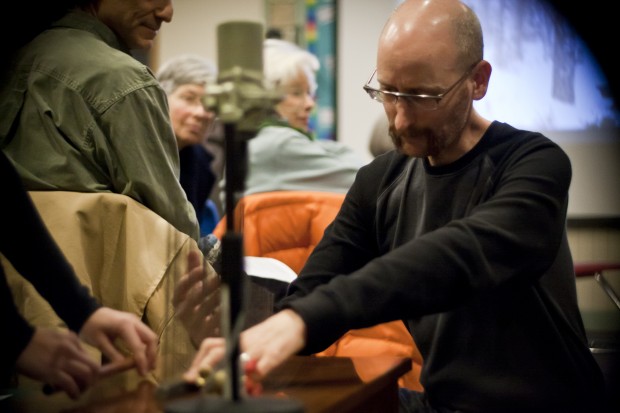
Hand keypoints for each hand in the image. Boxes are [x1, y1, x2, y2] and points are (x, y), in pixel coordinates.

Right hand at [16, 327, 99, 398]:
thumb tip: (73, 358)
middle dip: (93, 379)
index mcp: (73, 340)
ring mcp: (63, 361)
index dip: (88, 368)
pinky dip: (74, 392)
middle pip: (94, 366)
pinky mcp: (52, 372)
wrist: (16, 341)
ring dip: (85, 386)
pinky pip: (70, 384)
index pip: (89, 357)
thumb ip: (67, 344)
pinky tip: (73, 396)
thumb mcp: (56, 336)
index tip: (83, 376)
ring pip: (86, 375)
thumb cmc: (32, 340)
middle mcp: (72, 350)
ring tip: (79, 391)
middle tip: (86, 386)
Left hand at [79, 307, 157, 375]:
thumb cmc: (90, 327)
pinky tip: (143, 356)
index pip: (138, 346)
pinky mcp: (134, 322)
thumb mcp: (99, 342)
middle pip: (151, 338)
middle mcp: (134, 321)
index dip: (142, 361)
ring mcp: (135, 320)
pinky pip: (145, 334)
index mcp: (125, 326)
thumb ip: (113, 354)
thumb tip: (124, 367)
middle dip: (152, 355)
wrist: (86, 312)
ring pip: (150, 336)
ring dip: (151, 351)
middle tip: (149, 370)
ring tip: (148, 365)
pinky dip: (147, 346)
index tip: (143, 374)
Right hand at [173, 249, 220, 346]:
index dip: (189, 279)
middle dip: (206, 288)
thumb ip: (192, 270)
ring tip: (227, 289)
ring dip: (216, 300)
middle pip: (193, 301)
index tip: (201, 269)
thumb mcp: (193, 288)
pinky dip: (222, 315)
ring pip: (205, 313)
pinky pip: (215, 325)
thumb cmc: (198, 305)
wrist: (203, 333)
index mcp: (178, 302)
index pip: (179, 290)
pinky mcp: (207, 336)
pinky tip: (230, 306)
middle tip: (219, 277)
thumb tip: (193, 251)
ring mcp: (194, 327)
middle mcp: (183, 315)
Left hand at [183, 309, 305, 382]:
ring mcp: (259, 347)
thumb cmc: (269, 337)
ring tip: (226, 385)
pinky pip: (266, 362)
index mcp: (236, 340)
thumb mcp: (250, 346)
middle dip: (205, 366)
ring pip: (241, 357)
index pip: (211, 347)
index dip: (198, 361)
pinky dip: (260, 371)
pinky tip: (256, 381)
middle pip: (218, 351)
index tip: (190, 377)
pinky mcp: (276, 351)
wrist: (293, 322)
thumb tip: (217, 383)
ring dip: (232, 371)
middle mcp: (243, 342)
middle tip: (197, 380)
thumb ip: (236, 362)